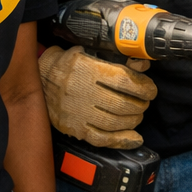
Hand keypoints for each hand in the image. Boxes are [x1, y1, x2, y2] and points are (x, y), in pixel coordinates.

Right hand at [39, 45, 156, 148]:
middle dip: (140, 105)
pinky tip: (134, 138)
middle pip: (120, 104)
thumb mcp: (93, 51)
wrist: (41, 77)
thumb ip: (120, 58)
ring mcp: (76, 112)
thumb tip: (143, 65)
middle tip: (145, 102)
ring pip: (113, 123)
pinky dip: (120, 140)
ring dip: (133, 121)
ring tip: (138, 114)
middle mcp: (81, 91)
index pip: (123, 81)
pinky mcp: (73, 127)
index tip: (150, 89)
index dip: (143, 87)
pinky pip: (100, 139)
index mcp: (87, 69)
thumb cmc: (72, 62)